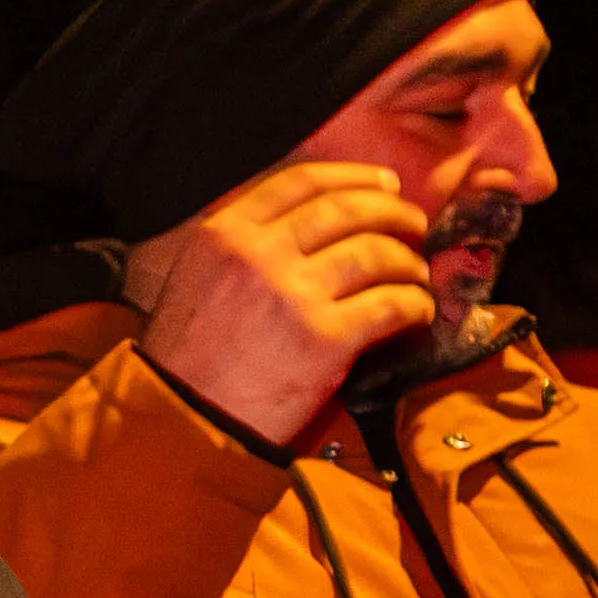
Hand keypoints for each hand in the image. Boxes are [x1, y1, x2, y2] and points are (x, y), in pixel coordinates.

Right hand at [120, 159, 437, 448]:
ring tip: (414, 276)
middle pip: (348, 210)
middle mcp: (257, 254)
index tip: (385, 184)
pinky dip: (414, 306)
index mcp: (223, 233)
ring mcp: (293, 294)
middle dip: (395, 213)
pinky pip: (391, 305)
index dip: (355, 177)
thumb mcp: (196, 277)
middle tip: (415, 227)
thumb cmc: (188, 355)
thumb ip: (242, 244)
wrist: (182, 419)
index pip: (302, 181)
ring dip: (409, 263)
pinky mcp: (325, 338)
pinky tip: (416, 313)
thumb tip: (309, 222)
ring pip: (377, 254)